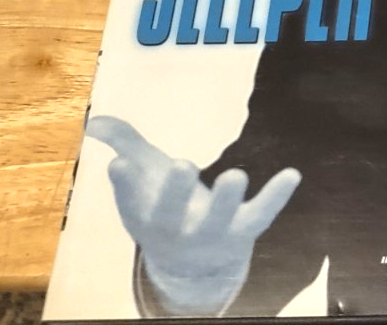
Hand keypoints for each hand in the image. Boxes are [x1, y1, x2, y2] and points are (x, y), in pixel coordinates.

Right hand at [86, 116, 299, 314]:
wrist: (192, 264)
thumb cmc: (162, 207)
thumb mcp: (142, 179)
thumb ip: (124, 144)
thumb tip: (95, 121)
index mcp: (145, 216)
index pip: (130, 202)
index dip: (125, 185)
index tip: (119, 164)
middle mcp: (175, 230)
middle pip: (172, 216)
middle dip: (176, 193)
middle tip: (182, 164)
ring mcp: (210, 233)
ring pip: (217, 222)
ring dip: (225, 201)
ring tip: (235, 175)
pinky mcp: (243, 231)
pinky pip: (261, 216)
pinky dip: (276, 197)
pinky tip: (292, 174)